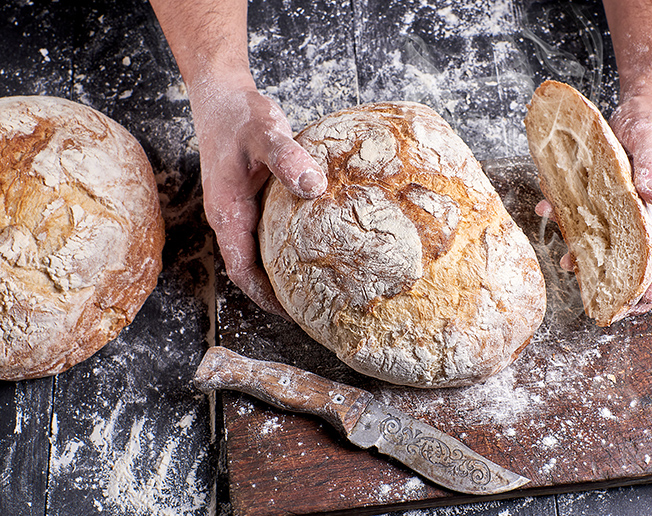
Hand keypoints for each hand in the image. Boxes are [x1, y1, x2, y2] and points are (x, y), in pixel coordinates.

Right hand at [188, 73, 326, 315]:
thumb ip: (288, 158)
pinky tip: (309, 244)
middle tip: (313, 305)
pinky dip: (283, 246)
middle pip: (250, 267)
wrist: (221, 94)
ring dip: (280, 270)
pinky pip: (264, 233)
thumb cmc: (239, 115)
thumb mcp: (265, 133)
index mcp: (227, 212)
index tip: (293, 313)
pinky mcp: (248, 198)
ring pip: (257, 252)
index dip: (264, 296)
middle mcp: (229, 217)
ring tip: (315, 283)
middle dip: (277, 291)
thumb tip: (314, 187)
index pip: (241, 270)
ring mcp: (238, 209)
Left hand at [535, 91, 651, 313]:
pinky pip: (606, 231)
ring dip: (607, 269)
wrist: (640, 108)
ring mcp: (645, 214)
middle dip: (639, 289)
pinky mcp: (622, 208)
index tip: (648, 294)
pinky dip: (585, 239)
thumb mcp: (651, 138)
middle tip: (615, 306)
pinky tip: (561, 237)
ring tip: (581, 277)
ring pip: (630, 252)